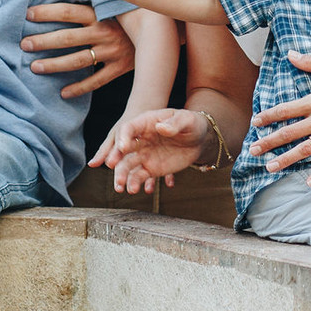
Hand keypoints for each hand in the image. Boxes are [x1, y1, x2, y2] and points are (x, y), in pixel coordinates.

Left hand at [23, 2, 133, 97]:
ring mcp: (112, 51)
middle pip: (67, 37)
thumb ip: (92, 2)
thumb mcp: (112, 5)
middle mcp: (104, 32)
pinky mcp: (120, 67)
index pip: (68, 12)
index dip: (47, 13)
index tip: (28, 15)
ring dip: (54, 65)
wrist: (161, 32)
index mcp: (100, 14)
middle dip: (43, 41)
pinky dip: (80, 88)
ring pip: (77, 60)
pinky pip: (97, 80)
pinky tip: (63, 93)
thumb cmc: (130, 15)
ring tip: (35, 67)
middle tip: (24, 45)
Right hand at [92, 107, 208, 193]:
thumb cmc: (191, 124)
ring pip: (127, 165)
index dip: (124, 137)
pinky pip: (138, 177)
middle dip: (115, 157)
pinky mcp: (150, 169)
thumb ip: (175, 123)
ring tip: (121, 187)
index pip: (129, 128)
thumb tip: (161, 128)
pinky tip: (133, 190)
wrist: (199, 140)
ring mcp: (144, 155)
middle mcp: (140, 139)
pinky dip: (134, 183)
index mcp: (146, 123)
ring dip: (121, 175)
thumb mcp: (186, 120)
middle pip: (122, 148)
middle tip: (111, 165)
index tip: (122, 147)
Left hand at [247, 53, 310, 186]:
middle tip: (253, 150)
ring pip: (306, 150)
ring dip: (286, 159)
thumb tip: (290, 54)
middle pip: (290, 133)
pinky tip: (308, 182)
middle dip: (269, 142)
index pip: (287, 110)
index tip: (255, 123)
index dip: (269, 116)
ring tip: (269, 167)